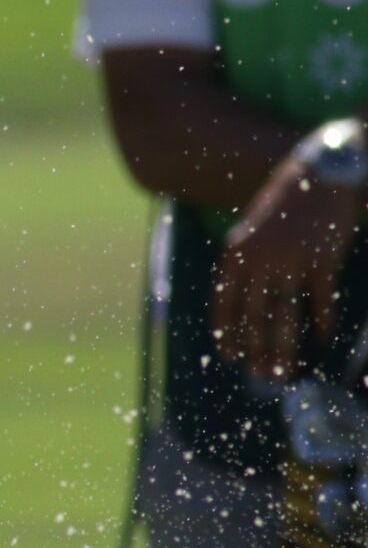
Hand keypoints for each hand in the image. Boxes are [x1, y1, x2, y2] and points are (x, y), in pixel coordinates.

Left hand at [216, 148, 362, 379]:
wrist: (320, 171)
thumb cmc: (285, 205)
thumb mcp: (252, 231)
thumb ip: (245, 265)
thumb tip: (243, 306)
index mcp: (236, 254)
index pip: (225, 304)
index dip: (227, 333)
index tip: (229, 356)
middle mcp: (260, 259)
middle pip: (254, 316)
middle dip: (256, 350)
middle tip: (260, 375)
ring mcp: (292, 259)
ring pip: (284, 314)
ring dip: (284, 347)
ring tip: (284, 371)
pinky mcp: (323, 258)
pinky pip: (320, 299)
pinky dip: (322, 321)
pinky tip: (323, 338)